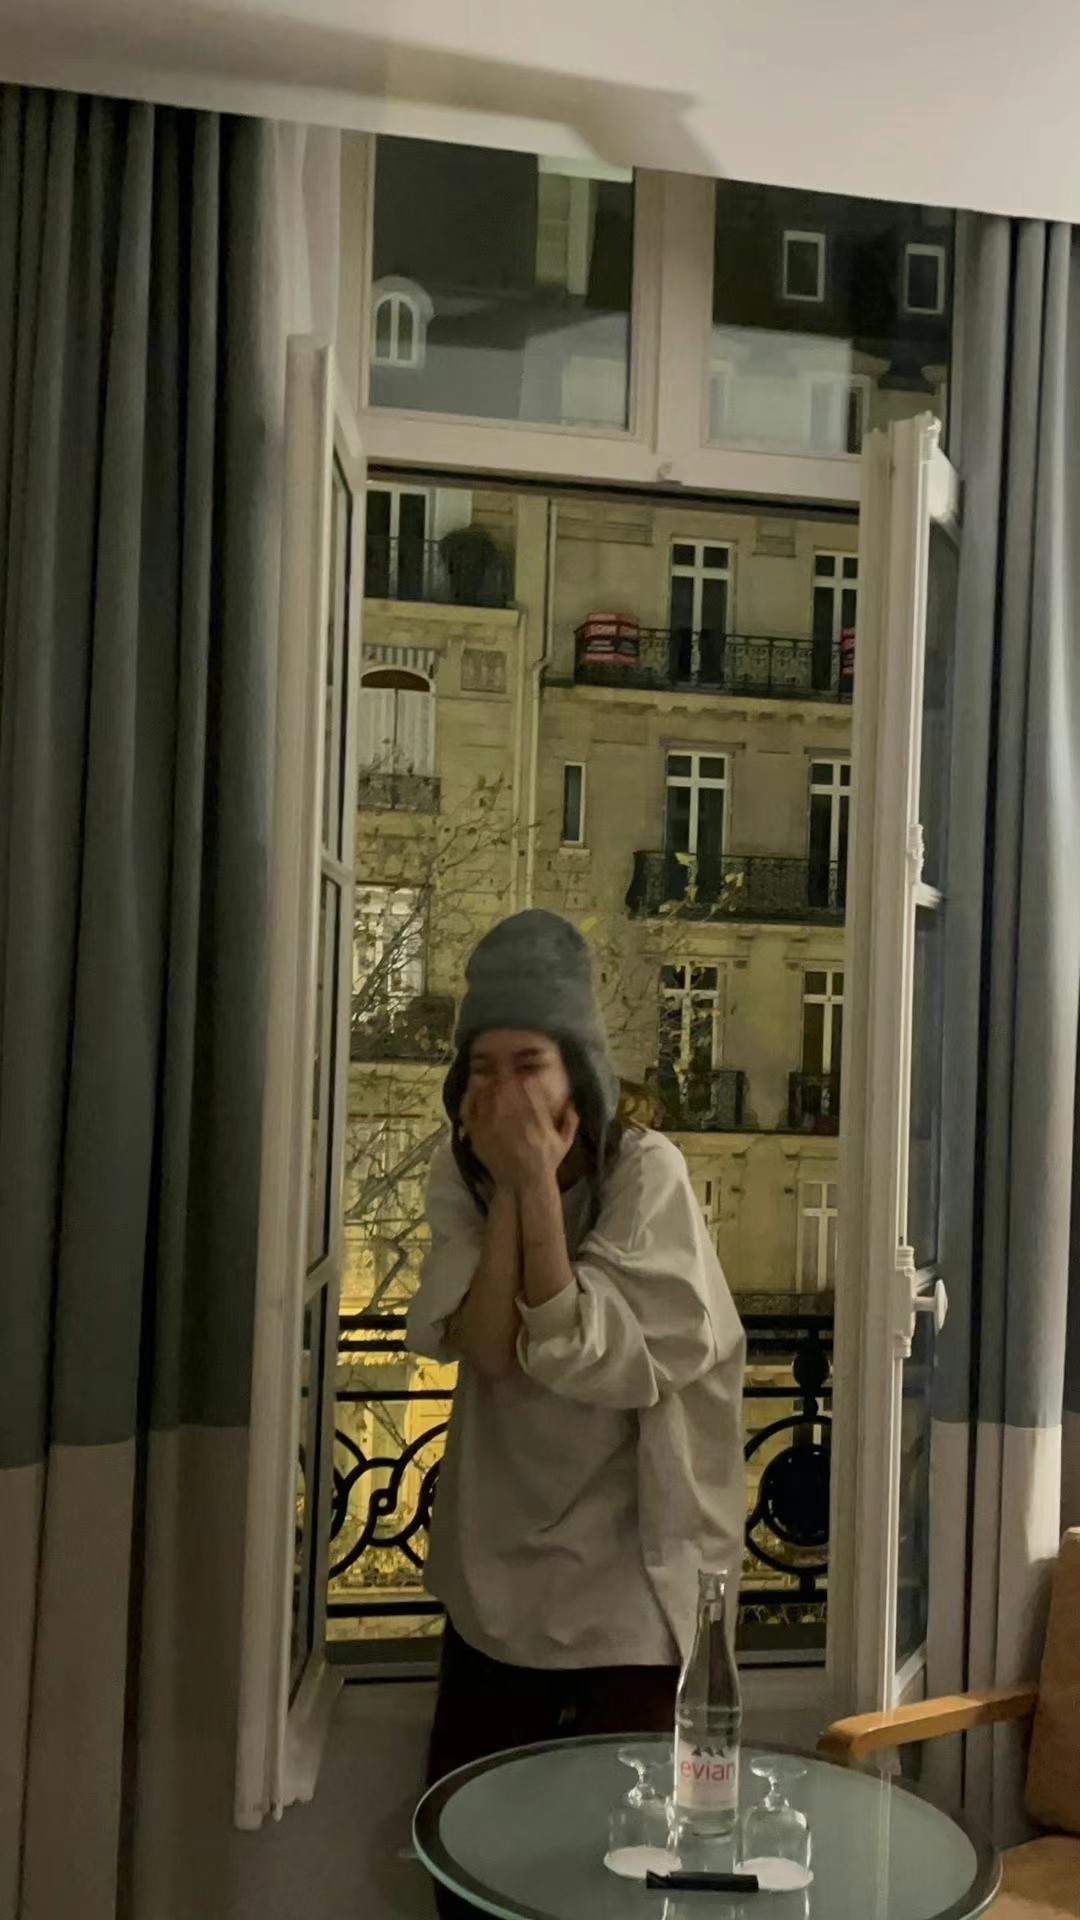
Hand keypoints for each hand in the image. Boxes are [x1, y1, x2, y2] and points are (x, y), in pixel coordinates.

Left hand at [462, 1080, 577, 1191]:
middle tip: (500, 1061)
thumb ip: (570, 1120)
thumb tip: (572, 1101)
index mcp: (535, 1116)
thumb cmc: (545, 1162)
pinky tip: (475, 1090)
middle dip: (503, 1070)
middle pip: (505, 1083)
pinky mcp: (479, 1132)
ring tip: (488, 1074)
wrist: (522, 1183)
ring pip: (487, 1092)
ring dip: (488, 1080)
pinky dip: (471, 1097)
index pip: (528, 1085)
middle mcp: (514, 1117)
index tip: (521, 1071)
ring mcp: (493, 1124)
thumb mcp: (564, 1142)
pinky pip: (471, 1108)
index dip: (523, 1073)